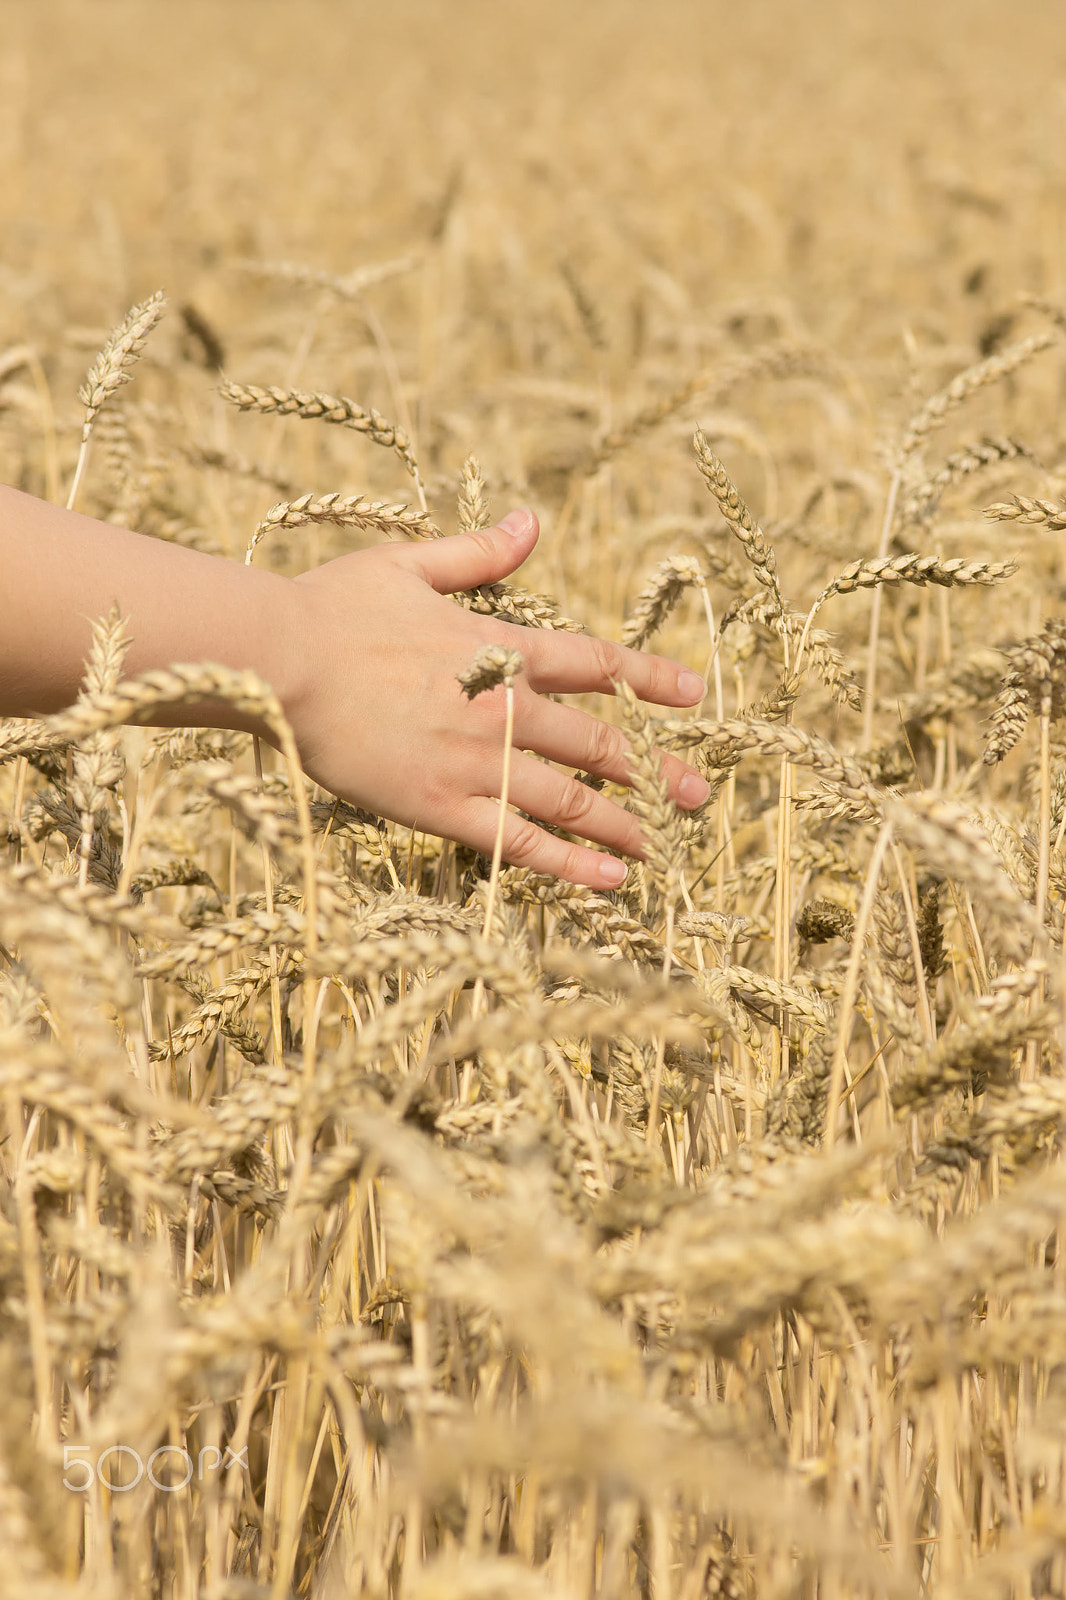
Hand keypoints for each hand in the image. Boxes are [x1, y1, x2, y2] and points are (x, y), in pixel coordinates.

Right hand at [287, 508, 708, 888]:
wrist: (276, 661)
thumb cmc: (332, 607)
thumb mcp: (408, 564)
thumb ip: (479, 552)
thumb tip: (535, 519)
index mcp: (499, 647)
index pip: (595, 664)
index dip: (649, 678)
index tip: (693, 695)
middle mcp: (501, 708)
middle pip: (599, 744)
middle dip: (654, 772)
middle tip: (698, 796)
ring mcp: (474, 762)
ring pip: (570, 800)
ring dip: (625, 824)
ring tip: (665, 846)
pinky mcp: (439, 807)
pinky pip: (518, 843)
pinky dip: (568, 863)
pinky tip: (609, 880)